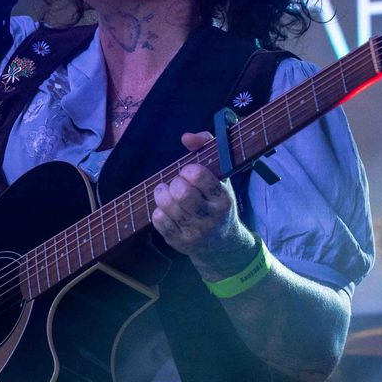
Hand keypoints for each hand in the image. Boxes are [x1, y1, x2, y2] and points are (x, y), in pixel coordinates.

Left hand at [151, 132, 249, 270]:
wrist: (222, 244)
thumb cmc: (218, 203)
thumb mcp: (221, 177)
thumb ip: (207, 148)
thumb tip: (186, 137)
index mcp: (223, 199)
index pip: (198, 176)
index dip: (188, 170)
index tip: (189, 172)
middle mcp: (210, 218)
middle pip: (181, 192)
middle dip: (175, 182)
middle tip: (178, 183)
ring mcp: (194, 232)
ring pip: (167, 205)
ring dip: (162, 193)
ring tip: (167, 191)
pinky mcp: (179, 242)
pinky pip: (158, 219)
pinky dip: (158, 209)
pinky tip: (167, 209)